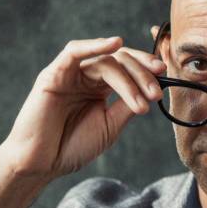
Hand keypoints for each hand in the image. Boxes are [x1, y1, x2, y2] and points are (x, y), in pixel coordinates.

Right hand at [0, 33, 165, 207]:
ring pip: (105, 60)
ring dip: (129, 75)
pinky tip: (115, 43)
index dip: (146, 70)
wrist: (42, 164)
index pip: (127, 68)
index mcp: (99, 86)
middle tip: (156, 93)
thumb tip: (153, 87)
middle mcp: (86, 76)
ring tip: (143, 95)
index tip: (164, 77)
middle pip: (120, 60)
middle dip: (142, 73)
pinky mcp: (54, 74)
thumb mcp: (110, 125)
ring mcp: (70, 73)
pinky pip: (74, 52)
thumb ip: (128, 104)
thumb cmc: (72, 146)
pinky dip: (95, 45)